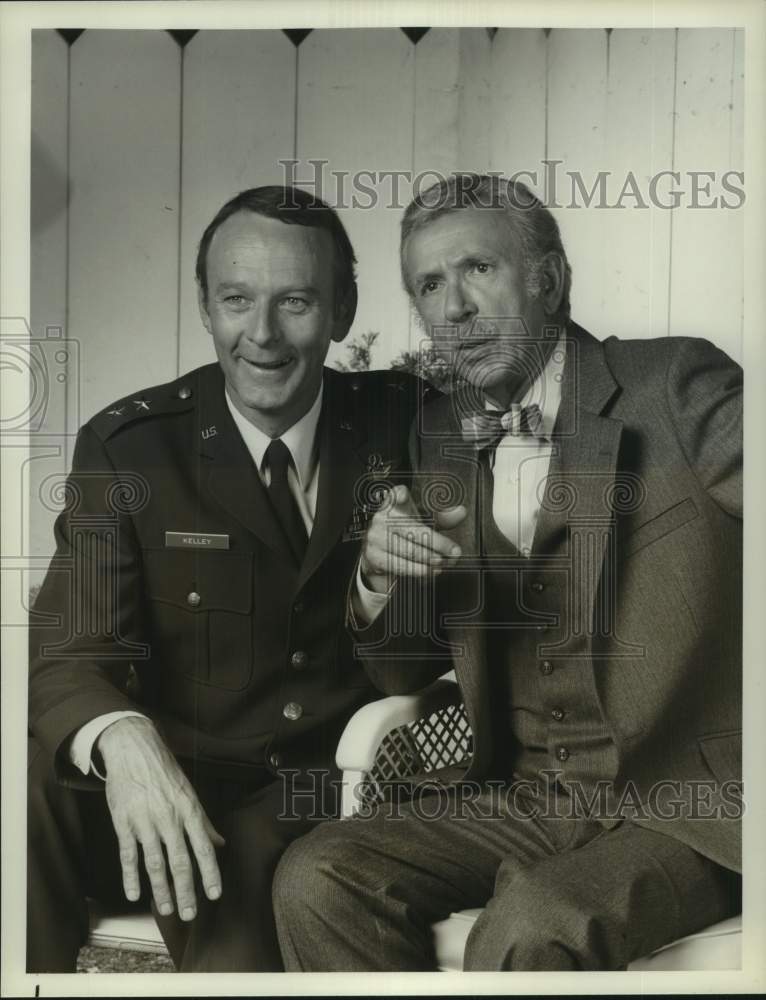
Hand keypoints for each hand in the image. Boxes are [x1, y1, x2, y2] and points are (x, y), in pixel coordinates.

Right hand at [98, 716, 224, 920]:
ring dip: (160, 889)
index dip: (210, 873)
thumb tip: (220, 843)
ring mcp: (145, 821)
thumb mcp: (189, 792)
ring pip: (155, 863)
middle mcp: (169, 818)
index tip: (215, 894)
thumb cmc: (165, 771)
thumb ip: (204, 821)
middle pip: (180, 861)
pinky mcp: (124, 822)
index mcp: (189, 810)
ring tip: (165, 909)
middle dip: (186, 890)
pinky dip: (130, 877)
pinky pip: (128, 854)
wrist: (133, 749)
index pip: (204, 847)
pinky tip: (134, 894)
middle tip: (189, 914)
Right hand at [360, 484, 466, 592]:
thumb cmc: (405, 532)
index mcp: (395, 504)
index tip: (403, 496)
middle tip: (453, 552)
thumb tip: (461, 512)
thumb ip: (443, 518)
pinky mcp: (374, 556)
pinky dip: (415, 570)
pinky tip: (428, 571)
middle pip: (411, 529)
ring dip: (427, 558)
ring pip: (406, 549)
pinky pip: (397, 564)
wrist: (381, 552)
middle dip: (436, 542)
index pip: (394, 495)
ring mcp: (376, 537)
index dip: (398, 495)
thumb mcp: (423, 522)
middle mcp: (382, 518)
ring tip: (442, 562)